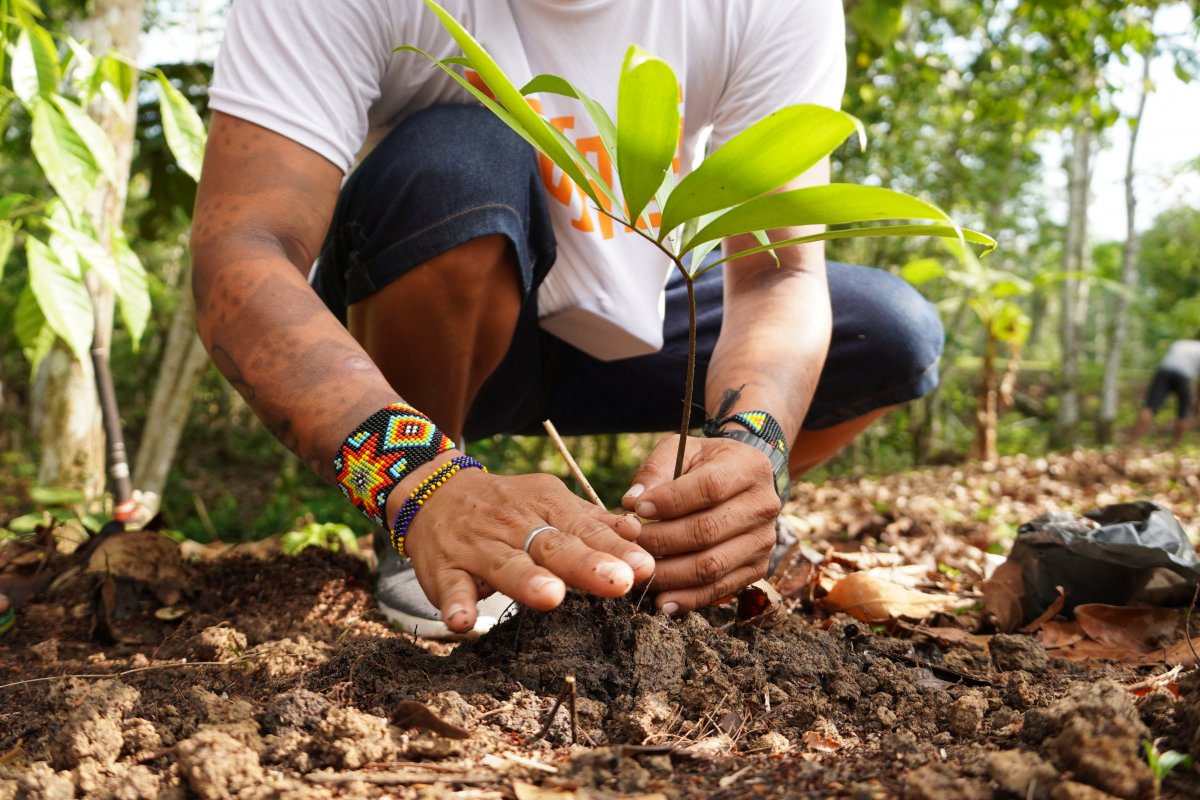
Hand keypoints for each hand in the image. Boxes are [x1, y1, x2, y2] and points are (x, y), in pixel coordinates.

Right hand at [396, 456, 655, 633]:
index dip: (613, 548)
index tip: (643, 567)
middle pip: (552, 545)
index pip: (584, 528)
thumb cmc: (507, 506)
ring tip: (550, 597)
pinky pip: (450, 587)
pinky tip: (464, 622)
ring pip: (505, 564)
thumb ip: (592, 522)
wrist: (435, 492)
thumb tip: (638, 533)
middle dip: (584, 564)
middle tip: (618, 582)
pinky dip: (456, 604)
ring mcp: (478, 545)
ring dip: (526, 580)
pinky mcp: (444, 568)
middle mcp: (514, 524)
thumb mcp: (549, 503)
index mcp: (546, 505)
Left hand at [621, 435, 780, 614]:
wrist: (742, 481)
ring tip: (640, 572)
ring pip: (712, 565)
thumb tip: (631, 501)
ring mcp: (763, 540)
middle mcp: (763, 505)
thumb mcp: (683, 449)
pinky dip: (689, 599)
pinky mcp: (757, 567)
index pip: (709, 488)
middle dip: (661, 541)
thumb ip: (656, 468)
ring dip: (669, 574)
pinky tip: (662, 601)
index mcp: (749, 468)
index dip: (670, 501)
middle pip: (707, 531)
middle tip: (630, 545)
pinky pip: (720, 589)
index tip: (637, 509)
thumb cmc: (705, 463)